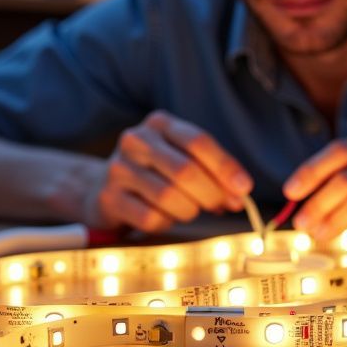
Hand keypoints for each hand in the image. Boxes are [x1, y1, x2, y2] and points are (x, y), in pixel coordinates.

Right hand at [88, 111, 252, 232]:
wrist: (102, 188)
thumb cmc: (156, 173)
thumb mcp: (182, 157)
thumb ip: (212, 171)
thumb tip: (239, 193)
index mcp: (160, 124)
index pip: (198, 142)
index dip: (225, 167)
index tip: (244, 188)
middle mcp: (136, 140)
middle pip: (185, 171)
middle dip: (212, 193)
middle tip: (223, 206)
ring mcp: (119, 169)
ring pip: (169, 197)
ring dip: (190, 210)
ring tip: (190, 210)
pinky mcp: (109, 199)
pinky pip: (150, 218)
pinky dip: (167, 222)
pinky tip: (165, 217)